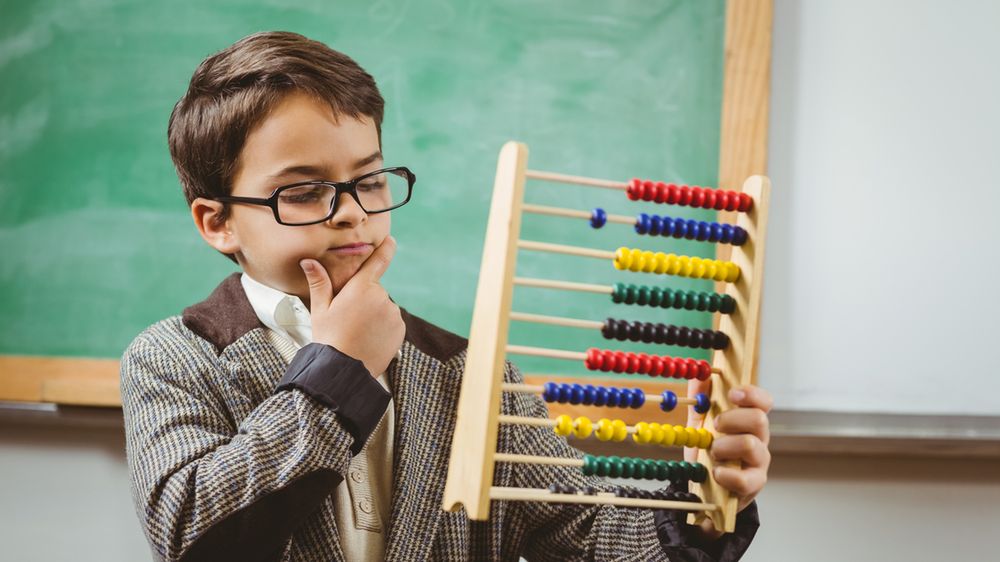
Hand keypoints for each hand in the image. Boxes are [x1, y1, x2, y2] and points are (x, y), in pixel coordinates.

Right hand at [299, 236, 404, 376]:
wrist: (344, 371)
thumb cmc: (328, 339)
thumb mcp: (320, 310)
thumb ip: (319, 283)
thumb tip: (308, 261)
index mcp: (360, 289)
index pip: (378, 262)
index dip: (386, 249)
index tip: (391, 240)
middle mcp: (381, 298)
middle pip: (374, 290)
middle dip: (364, 298)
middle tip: (348, 318)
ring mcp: (393, 314)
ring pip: (383, 307)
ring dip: (373, 314)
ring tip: (357, 332)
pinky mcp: (400, 329)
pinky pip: (391, 321)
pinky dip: (383, 327)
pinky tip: (368, 338)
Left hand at [686, 379, 772, 531]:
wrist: (703, 485)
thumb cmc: (706, 449)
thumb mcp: (699, 421)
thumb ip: (700, 398)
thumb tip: (700, 373)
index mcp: (748, 420)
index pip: (763, 402)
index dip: (752, 394)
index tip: (732, 393)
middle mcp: (759, 438)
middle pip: (759, 420)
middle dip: (733, 419)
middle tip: (715, 425)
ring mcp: (759, 462)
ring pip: (751, 445)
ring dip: (724, 446)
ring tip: (712, 452)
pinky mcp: (753, 484)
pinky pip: (746, 479)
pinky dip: (726, 474)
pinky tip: (715, 473)